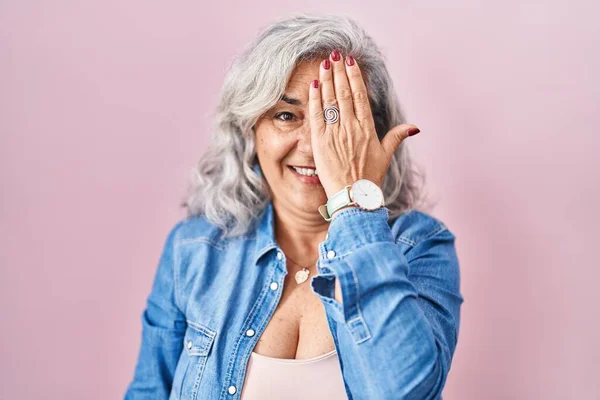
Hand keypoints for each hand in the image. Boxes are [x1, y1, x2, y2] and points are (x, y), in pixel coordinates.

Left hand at [308, 49, 420, 197]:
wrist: (354, 197)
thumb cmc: (370, 178)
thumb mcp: (386, 156)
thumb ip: (397, 137)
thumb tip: (414, 127)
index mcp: (368, 128)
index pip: (360, 96)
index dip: (355, 77)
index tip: (351, 62)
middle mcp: (352, 127)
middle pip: (344, 93)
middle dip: (340, 72)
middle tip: (335, 56)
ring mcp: (335, 134)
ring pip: (330, 100)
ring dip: (327, 80)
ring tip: (325, 64)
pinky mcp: (320, 142)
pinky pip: (317, 115)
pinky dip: (315, 99)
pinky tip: (314, 85)